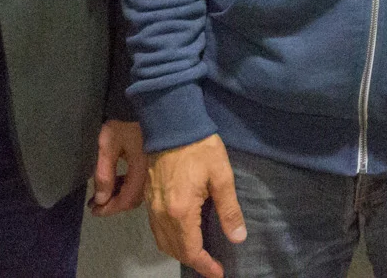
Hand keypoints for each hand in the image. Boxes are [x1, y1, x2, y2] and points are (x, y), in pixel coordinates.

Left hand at [91, 119, 147, 215]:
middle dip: (115, 204)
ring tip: (104, 193)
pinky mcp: (154, 160)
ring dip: (120, 194)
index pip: (127, 199)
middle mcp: (152, 172)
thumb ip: (105, 173)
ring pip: (138, 190)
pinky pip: (141, 180)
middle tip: (97, 202)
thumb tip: (101, 199)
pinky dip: (127, 185)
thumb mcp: (109, 145)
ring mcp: (155, 166)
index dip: (110, 209)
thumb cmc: (125, 121)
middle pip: (134, 198)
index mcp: (142, 169)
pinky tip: (117, 180)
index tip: (94, 210)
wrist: (147, 100)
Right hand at [146, 134, 243, 277]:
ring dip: (179, 251)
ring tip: (199, 254)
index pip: (191, 250)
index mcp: (181, 211)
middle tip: (211, 266)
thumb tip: (237, 237)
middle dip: (193, 261)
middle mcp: (162, 214)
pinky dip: (169, 239)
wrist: (171, 123)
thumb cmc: (200, 147)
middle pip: (174, 249)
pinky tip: (182, 234)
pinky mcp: (148, 197)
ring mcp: (152, 206)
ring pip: (162, 241)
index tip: (219, 273)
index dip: (205, 265)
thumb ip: (229, 209)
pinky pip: (156, 228)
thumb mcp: (222, 176)